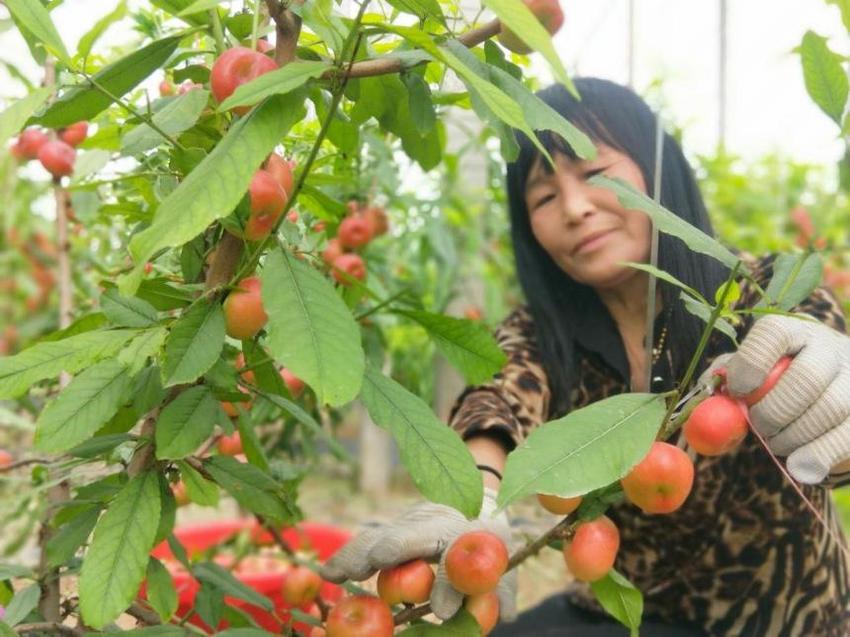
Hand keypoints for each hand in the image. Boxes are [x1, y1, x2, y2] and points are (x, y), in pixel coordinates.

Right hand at [319, 488, 517, 621]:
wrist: (478, 506)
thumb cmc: (491, 545)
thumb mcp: (504, 566)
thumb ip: (502, 591)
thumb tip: (505, 614)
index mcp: (465, 533)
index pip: (457, 557)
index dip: (451, 584)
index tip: (443, 610)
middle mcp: (434, 523)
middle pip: (411, 536)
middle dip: (394, 548)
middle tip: (373, 563)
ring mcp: (409, 524)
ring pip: (380, 535)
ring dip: (358, 553)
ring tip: (335, 572)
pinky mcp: (391, 529)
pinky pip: (367, 540)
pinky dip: (348, 553)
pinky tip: (329, 571)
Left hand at [719, 314, 849, 482]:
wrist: (823, 400)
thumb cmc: (771, 386)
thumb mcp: (746, 377)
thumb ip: (722, 388)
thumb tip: (700, 410)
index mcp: (793, 332)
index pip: (773, 333)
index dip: (751, 363)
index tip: (738, 392)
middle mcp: (831, 348)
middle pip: (807, 377)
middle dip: (775, 411)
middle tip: (759, 428)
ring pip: (833, 409)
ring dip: (796, 437)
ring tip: (777, 445)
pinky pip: (847, 438)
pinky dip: (820, 456)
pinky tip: (801, 465)